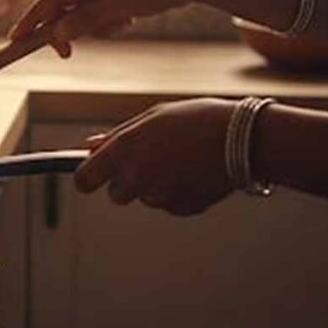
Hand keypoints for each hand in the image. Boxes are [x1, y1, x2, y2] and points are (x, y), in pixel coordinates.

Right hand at [11, 0, 197, 55]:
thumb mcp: (122, 7)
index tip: (16, 38)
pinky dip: (98, 17)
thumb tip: (57, 35)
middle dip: (65, 25)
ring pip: (70, 4)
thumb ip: (86, 20)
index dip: (33, 19)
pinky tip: (123, 17)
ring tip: (120, 22)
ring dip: (87, 22)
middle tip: (70, 51)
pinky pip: (86, 3)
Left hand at [75, 99, 235, 215]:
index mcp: (124, 151)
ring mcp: (159, 196)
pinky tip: (193, 172)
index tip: (93, 176)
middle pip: (115, 195)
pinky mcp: (182, 208)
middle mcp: (137, 177)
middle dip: (126, 181)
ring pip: (145, 198)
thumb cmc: (195, 120)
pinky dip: (177, 193)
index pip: (84, 180)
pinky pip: (169, 205)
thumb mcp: (151, 119)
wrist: (243, 138)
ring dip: (154, 185)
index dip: (88, 178)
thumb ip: (116, 137)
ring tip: (179, 160)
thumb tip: (89, 147)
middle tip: (151, 160)